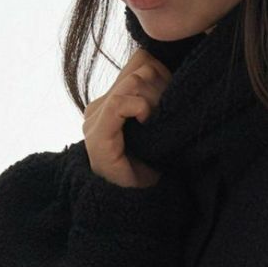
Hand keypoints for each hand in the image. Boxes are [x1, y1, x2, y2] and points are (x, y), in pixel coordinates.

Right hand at [82, 46, 172, 188]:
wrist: (141, 203)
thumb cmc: (153, 166)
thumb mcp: (159, 122)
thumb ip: (156, 93)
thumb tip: (161, 63)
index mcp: (111, 101)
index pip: (139, 63)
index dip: (162, 72)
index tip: (173, 95)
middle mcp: (98, 107)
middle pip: (138, 72)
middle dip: (162, 88)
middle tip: (168, 113)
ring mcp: (94, 121)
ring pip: (131, 85)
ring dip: (154, 100)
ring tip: (159, 121)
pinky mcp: (96, 135)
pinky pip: (119, 104)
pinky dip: (139, 107)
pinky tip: (147, 121)